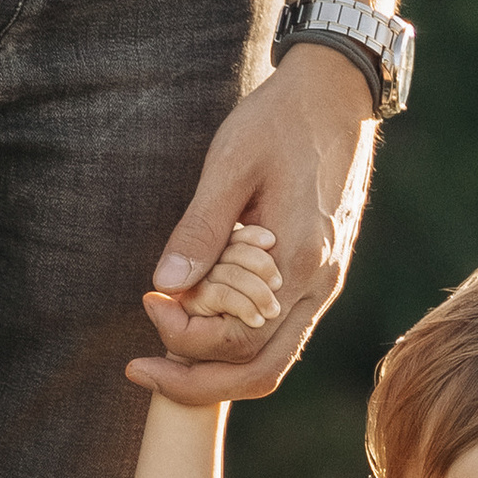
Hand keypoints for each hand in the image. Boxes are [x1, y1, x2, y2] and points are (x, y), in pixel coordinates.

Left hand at [125, 46, 373, 404]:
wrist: (337, 94)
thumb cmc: (279, 120)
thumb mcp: (230, 162)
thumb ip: (201, 228)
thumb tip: (166, 286)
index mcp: (299, 261)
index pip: (237, 341)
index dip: (183, 336)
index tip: (148, 300)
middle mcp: (319, 285)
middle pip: (259, 371)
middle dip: (195, 383)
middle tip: (140, 368)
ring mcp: (324, 285)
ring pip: (272, 360)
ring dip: (216, 368)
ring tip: (165, 347)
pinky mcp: (320, 275)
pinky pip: (280, 332)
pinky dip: (237, 342)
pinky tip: (201, 317)